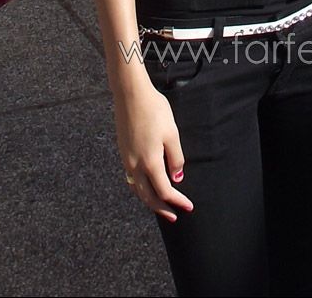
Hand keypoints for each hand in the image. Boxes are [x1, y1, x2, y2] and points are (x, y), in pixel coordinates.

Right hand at [115, 82, 193, 219]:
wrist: (131, 94)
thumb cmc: (154, 110)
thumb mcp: (171, 134)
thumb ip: (176, 158)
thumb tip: (177, 177)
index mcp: (150, 162)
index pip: (165, 191)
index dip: (177, 201)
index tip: (188, 207)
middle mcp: (135, 165)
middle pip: (148, 196)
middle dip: (161, 208)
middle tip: (174, 216)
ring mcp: (126, 159)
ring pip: (137, 189)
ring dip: (149, 200)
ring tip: (161, 206)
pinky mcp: (122, 152)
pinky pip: (131, 178)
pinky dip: (140, 188)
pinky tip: (147, 186)